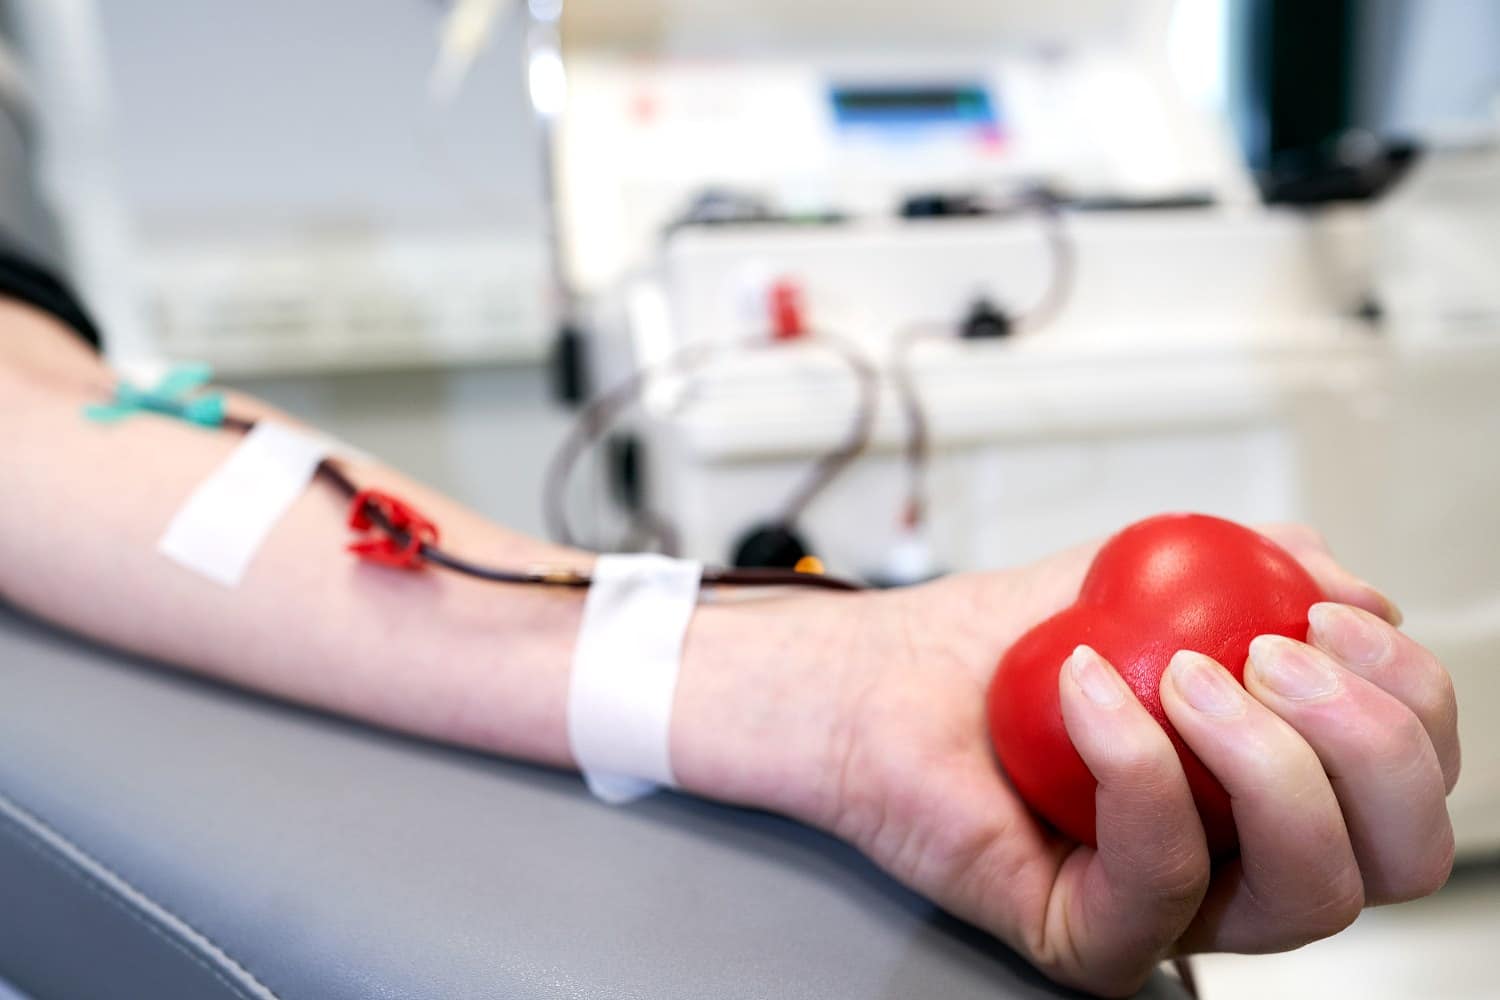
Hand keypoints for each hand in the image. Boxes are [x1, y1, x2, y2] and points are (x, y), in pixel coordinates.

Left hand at [814, 526, 1458, 996]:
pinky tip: (1091, 692)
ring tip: (1184, 675)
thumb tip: (1363, 600)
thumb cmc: (1006, 643)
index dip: (1410, 698)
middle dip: (1367, 742)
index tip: (1328, 615)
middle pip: (1403, 855)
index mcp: (1286, 782)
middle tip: (1267, 656)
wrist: (884, 675)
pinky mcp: (1095, 937)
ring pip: (1312, 891)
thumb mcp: (1158, 573)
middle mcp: (1247, 859)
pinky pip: (1164, 882)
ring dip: (1270, 761)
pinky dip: (1142, 767)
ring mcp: (1176, 910)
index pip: (1417, 781)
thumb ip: (1270, 573)